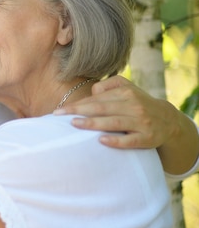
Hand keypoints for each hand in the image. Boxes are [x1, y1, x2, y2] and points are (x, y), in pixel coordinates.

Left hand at [55, 75, 174, 148]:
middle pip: (102, 108)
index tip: (59, 111)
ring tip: (74, 124)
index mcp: (126, 92)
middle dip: (79, 111)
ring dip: (93, 123)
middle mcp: (134, 106)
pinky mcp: (148, 138)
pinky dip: (116, 140)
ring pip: (114, 122)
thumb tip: (90, 93)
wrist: (168, 121)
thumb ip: (107, 87)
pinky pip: (130, 139)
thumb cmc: (137, 103)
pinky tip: (102, 141)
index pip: (96, 99)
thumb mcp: (126, 89)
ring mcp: (141, 122)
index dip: (77, 105)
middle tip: (59, 115)